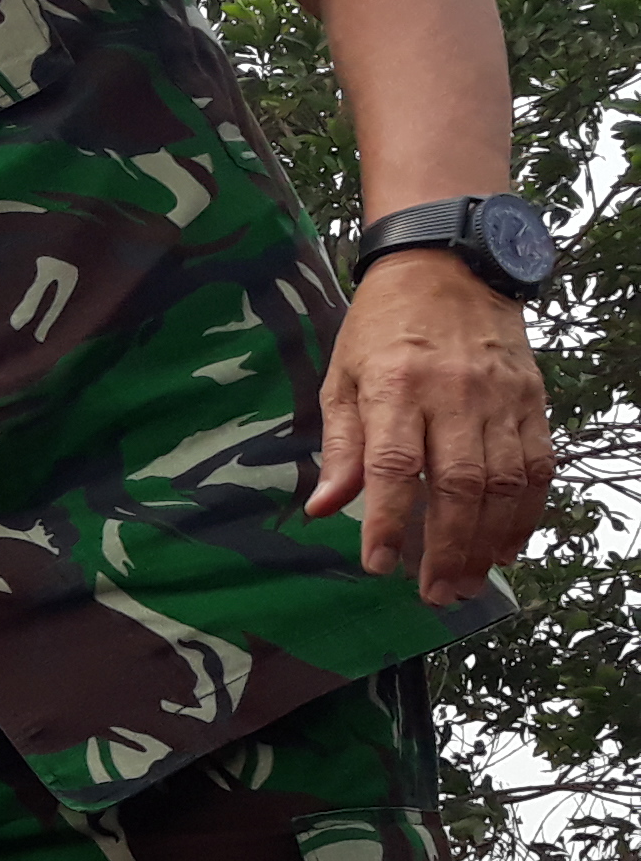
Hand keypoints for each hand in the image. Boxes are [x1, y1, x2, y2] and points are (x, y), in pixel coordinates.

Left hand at [308, 249, 553, 605]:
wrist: (448, 266)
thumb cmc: (381, 327)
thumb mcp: (342, 377)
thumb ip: (340, 445)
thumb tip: (323, 509)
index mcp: (395, 387)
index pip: (391, 466)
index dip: (386, 520)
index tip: (378, 566)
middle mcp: (453, 394)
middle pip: (457, 484)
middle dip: (446, 548)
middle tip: (435, 594)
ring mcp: (499, 397)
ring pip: (504, 482)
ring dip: (488, 541)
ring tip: (468, 582)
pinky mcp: (531, 399)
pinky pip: (537, 464)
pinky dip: (527, 511)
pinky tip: (508, 545)